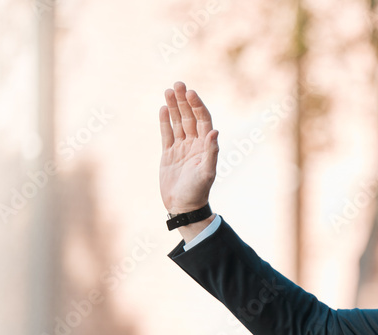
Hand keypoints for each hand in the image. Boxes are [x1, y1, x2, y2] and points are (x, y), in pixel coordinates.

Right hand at [159, 81, 218, 214]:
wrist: (184, 207)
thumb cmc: (198, 191)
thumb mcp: (206, 172)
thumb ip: (211, 152)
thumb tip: (214, 131)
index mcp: (205, 146)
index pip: (202, 120)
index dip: (197, 106)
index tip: (190, 92)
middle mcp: (194, 144)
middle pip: (189, 117)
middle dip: (184, 100)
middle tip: (178, 83)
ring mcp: (181, 148)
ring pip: (177, 122)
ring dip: (173, 106)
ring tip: (168, 90)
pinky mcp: (169, 154)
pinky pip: (166, 134)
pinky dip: (164, 121)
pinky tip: (162, 108)